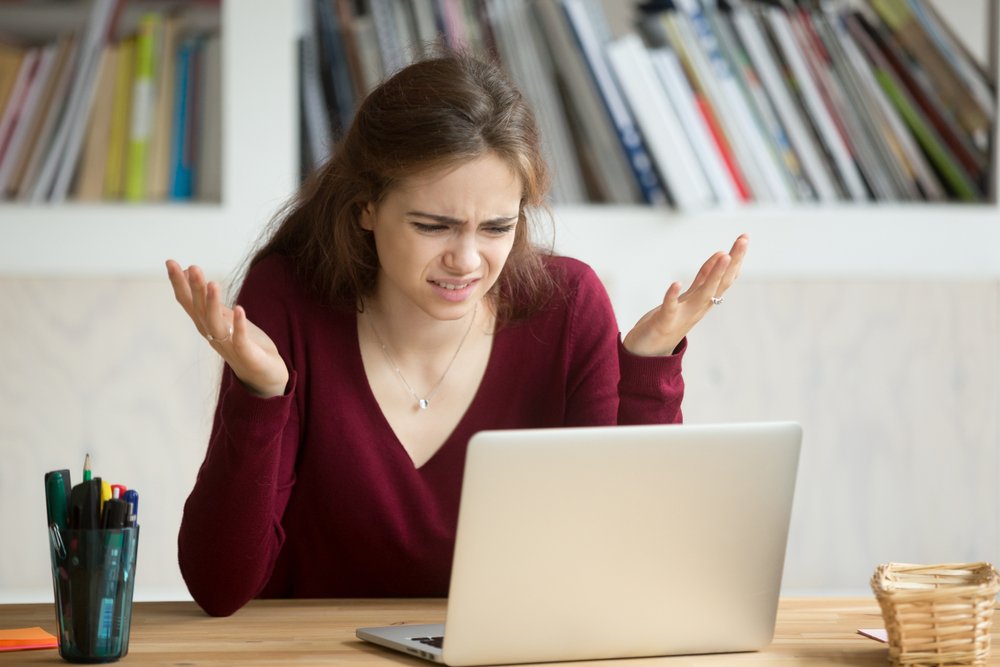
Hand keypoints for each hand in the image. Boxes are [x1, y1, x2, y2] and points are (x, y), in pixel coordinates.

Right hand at [166, 260, 289, 397]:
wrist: (264, 375)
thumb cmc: (243, 343)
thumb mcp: (224, 317)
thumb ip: (207, 299)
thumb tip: (189, 272)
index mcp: (207, 324)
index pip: (189, 302)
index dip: (179, 283)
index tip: (171, 262)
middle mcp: (213, 335)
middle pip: (200, 310)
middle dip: (195, 289)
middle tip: (193, 267)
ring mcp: (229, 346)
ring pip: (216, 324)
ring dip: (213, 304)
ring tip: (212, 283)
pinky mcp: (247, 355)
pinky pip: (240, 340)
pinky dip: (239, 325)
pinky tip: (239, 310)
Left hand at [623, 234, 748, 356]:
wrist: (648, 355)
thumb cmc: (669, 323)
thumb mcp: (689, 297)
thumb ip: (703, 279)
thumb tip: (720, 256)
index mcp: (704, 301)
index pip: (725, 278)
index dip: (735, 259)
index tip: (744, 238)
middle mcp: (698, 308)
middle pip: (720, 283)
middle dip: (733, 261)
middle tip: (744, 239)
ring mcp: (683, 316)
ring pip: (703, 294)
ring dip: (713, 275)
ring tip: (723, 255)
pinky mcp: (664, 323)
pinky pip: (670, 308)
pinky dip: (672, 296)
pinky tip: (676, 283)